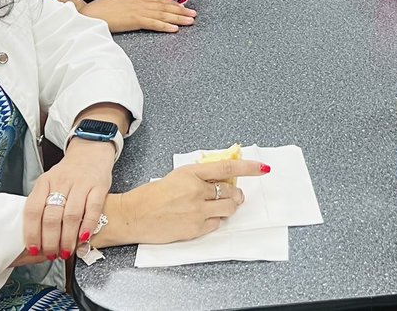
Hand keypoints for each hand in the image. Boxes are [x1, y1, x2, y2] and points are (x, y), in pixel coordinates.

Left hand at [24, 137, 115, 260]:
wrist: (91, 150)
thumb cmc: (68, 173)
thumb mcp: (50, 183)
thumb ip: (42, 205)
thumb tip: (36, 238)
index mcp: (44, 182)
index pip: (33, 210)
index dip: (32, 232)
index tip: (34, 249)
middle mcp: (61, 181)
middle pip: (52, 216)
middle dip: (51, 241)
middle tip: (52, 254)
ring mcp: (81, 183)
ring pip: (71, 215)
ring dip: (68, 238)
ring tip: (67, 251)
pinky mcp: (99, 186)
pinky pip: (93, 209)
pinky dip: (88, 226)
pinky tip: (84, 238)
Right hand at [80, 0, 196, 32]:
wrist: (88, 12)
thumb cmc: (98, 8)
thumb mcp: (114, 0)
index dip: (172, 3)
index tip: (182, 6)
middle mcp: (139, 1)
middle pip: (164, 6)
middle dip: (180, 10)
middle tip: (193, 13)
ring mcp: (137, 10)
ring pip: (163, 14)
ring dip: (178, 18)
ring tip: (190, 21)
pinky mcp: (134, 20)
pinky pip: (153, 24)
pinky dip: (165, 26)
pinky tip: (174, 28)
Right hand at [115, 160, 268, 244]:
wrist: (134, 215)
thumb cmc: (152, 195)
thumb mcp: (177, 176)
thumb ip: (200, 176)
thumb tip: (222, 177)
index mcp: (191, 173)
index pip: (227, 167)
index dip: (248, 167)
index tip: (262, 168)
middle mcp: (196, 191)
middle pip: (231, 191)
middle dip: (237, 193)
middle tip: (235, 194)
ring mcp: (197, 211)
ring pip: (228, 208)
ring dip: (229, 207)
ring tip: (221, 206)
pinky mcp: (195, 229)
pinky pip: (217, 224)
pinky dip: (215, 220)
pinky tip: (204, 217)